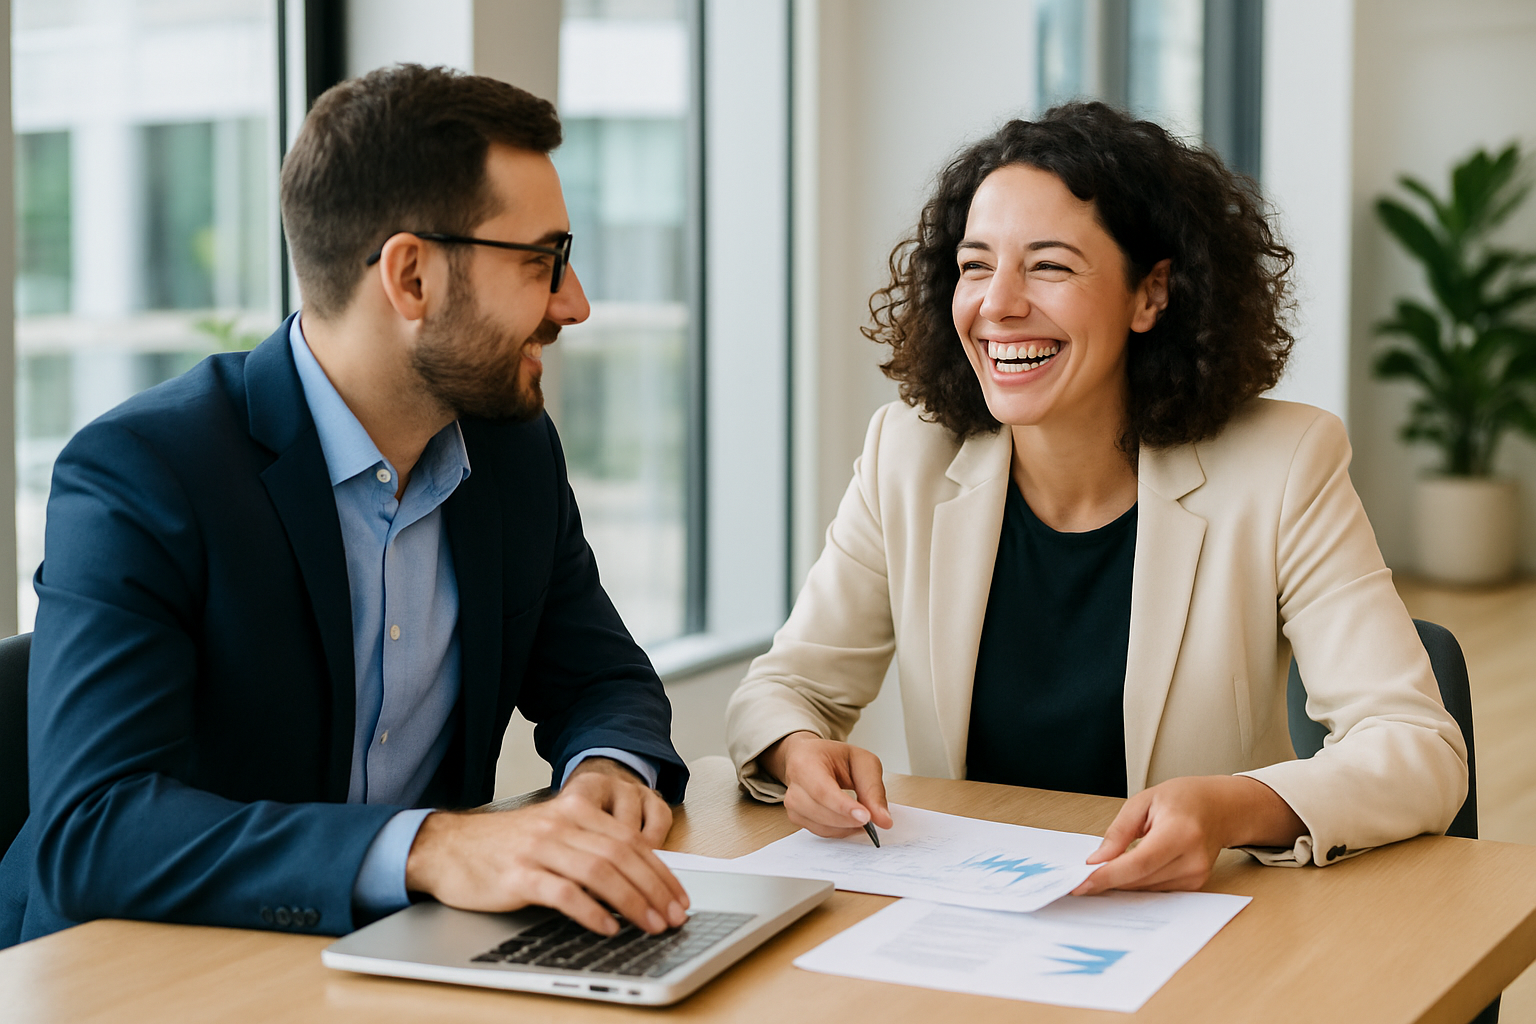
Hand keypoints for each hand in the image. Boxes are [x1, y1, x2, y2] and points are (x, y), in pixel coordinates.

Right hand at [404, 758, 687, 935]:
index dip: (661, 871)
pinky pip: (564, 893)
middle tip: (673, 916)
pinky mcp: (518, 875)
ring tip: (651, 924)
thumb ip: (590, 845)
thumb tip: (639, 877)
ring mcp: (539, 848)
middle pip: (622, 855)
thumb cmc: (503, 847)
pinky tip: (607, 928)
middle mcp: (561, 824)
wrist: (446, 847)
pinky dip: (591, 912)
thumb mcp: (552, 834)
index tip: (678, 897)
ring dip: (632, 902)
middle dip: (655, 889)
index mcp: (575, 810)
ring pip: (600, 872)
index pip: (631, 840)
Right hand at [758, 731, 892, 837]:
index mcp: (805, 761)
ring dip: (846, 826)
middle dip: (849, 819)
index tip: (865, 817)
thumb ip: (872, 789)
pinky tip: (850, 821)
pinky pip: (821, 832)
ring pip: (821, 825)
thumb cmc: (834, 758)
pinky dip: (840, 830)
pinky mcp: (797, 818)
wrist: (811, 759)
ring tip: (863, 816)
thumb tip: (882, 820)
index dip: (843, 806)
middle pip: (820, 811)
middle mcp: (793, 784)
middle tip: (872, 819)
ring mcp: (792, 804)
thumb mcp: (862, 762)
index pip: (822, 790)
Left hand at [1072, 775, 1304, 895]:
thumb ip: (1119, 832)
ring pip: (1146, 889)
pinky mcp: (1194, 885)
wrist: (1221, 808)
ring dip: (1120, 885)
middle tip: (1077, 882)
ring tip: (1096, 877)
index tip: (1082, 882)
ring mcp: (1196, 875)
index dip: (1108, 876)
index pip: (1139, 862)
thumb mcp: (1143, 801)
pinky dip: (1136, 884)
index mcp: (1181, 832)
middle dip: (1107, 882)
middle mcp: (1192, 858)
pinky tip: (1121, 876)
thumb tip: (1097, 860)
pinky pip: (1156, 890)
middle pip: (1140, 880)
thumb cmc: (1184, 798)